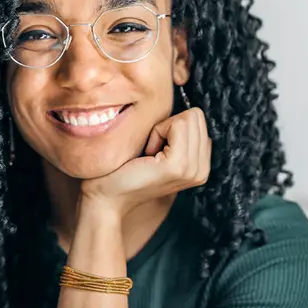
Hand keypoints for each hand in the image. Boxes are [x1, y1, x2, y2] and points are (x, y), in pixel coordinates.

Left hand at [79, 108, 210, 218]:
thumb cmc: (124, 171)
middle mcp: (202, 170)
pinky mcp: (178, 165)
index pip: (199, 120)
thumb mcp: (159, 150)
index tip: (155, 148)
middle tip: (150, 151)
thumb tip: (185, 110)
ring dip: (162, 129)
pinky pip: (177, 124)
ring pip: (188, 118)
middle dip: (169, 126)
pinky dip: (157, 132)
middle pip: (196, 116)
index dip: (172, 126)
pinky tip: (147, 154)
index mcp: (200, 166)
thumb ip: (178, 135)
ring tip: (149, 154)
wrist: (106, 198)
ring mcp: (192, 169)